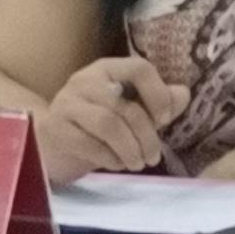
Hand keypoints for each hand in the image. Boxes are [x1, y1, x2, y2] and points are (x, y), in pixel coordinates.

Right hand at [34, 56, 189, 184]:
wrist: (51, 143)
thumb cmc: (97, 125)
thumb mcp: (130, 110)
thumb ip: (158, 102)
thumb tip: (182, 94)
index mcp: (108, 69)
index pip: (139, 68)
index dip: (158, 95)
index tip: (164, 119)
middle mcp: (85, 80)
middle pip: (126, 106)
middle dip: (147, 137)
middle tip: (154, 157)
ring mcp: (67, 103)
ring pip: (108, 124)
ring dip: (130, 149)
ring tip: (138, 163)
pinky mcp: (56, 127)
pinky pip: (89, 144)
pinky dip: (110, 159)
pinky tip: (116, 164)